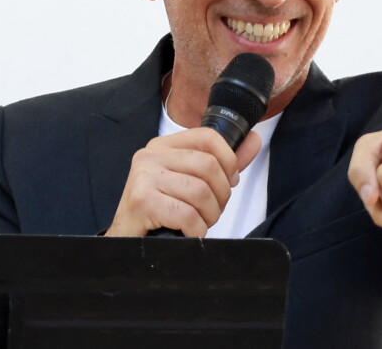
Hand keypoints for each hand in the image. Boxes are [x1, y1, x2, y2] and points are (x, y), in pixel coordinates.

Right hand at [105, 127, 260, 237]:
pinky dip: (196, 230)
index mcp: (163, 146)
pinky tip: (188, 233)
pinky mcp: (141, 201)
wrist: (127, 245)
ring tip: (200, 223)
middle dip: (221, 195)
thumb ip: (223, 162)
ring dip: (209, 215)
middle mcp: (150, 155)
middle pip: (208, 166)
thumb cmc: (163, 213)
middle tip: (212, 210)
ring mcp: (143, 177)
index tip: (230, 180)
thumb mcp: (193, 181)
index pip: (207, 137)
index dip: (228, 159)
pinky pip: (187, 214)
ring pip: (200, 191)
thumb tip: (254, 139)